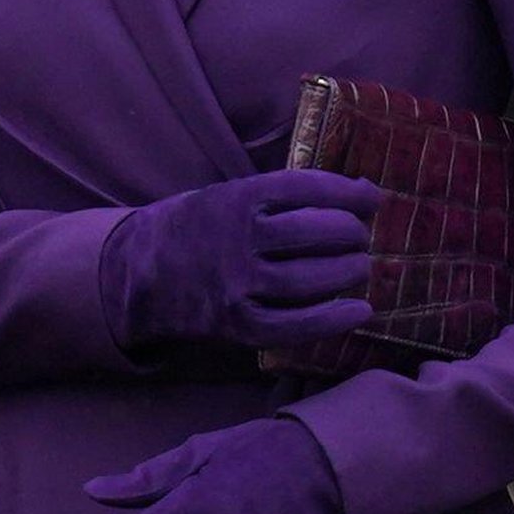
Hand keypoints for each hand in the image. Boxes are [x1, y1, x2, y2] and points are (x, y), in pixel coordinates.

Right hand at [98, 170, 381, 352]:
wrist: (139, 271)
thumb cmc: (199, 226)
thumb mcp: (232, 195)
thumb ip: (286, 196)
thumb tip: (361, 193)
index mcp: (239, 197)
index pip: (307, 188)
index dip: (348, 193)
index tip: (373, 198)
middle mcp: (239, 238)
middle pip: (314, 233)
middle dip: (351, 233)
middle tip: (361, 237)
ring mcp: (237, 285)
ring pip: (310, 280)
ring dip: (348, 273)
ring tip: (360, 267)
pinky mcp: (237, 324)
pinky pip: (295, 326)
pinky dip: (333, 319)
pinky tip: (359, 311)